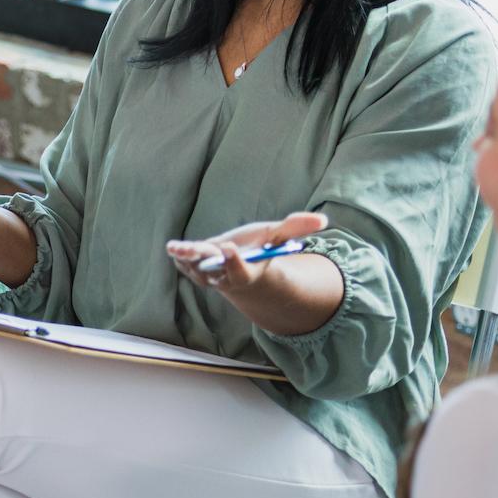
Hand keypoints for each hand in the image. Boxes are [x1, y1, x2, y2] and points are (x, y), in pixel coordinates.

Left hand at [167, 212, 327, 300]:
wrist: (243, 270)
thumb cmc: (262, 252)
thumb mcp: (278, 239)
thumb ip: (296, 229)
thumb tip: (323, 220)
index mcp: (247, 272)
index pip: (239, 270)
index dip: (233, 261)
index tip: (228, 247)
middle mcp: (225, 277)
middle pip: (212, 270)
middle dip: (202, 259)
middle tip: (190, 248)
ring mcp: (208, 275)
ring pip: (194, 267)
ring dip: (185, 258)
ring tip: (174, 247)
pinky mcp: (195, 270)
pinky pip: (185, 264)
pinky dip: (179, 257)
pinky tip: (174, 248)